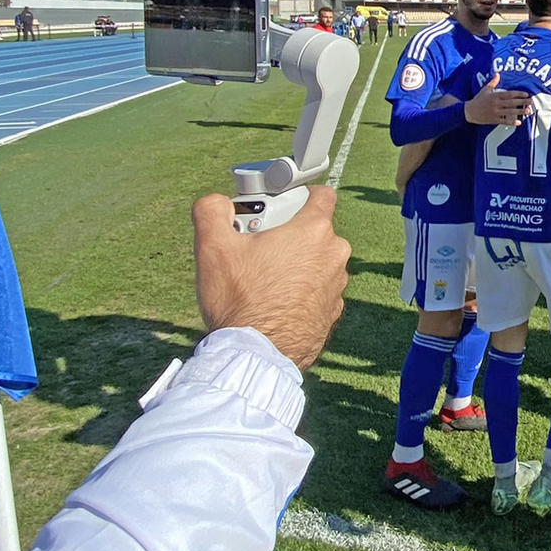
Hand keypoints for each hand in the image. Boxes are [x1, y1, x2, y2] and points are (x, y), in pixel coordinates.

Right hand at [192, 186, 351, 370]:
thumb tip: (217, 201)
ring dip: (294, 264)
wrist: (258, 355)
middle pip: (314, 231)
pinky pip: (316, 290)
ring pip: (316, 262)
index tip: (277, 207)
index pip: (321, 195)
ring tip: (262, 279)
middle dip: (288, 234)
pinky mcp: (333, 312)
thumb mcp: (213, 246)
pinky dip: (300, 291)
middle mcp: (334, 256)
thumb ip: (212, 210)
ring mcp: (337, 286)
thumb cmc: (240, 300)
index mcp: (314, 232)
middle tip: (256, 248)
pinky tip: (274, 302)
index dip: (297, 196)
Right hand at [464, 72, 529, 125]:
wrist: (469, 111)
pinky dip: (511, 122)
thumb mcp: (485, 89)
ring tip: (528, 111)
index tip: (526, 94)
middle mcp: (496, 104)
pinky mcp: (493, 120)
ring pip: (510, 112)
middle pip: (512, 103)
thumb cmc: (478, 100)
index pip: (509, 94)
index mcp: (495, 96)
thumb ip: (493, 82)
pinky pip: (504, 121)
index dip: (518, 94)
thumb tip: (497, 74)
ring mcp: (495, 112)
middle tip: (531, 102)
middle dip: (522, 102)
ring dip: (520, 112)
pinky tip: (519, 122)